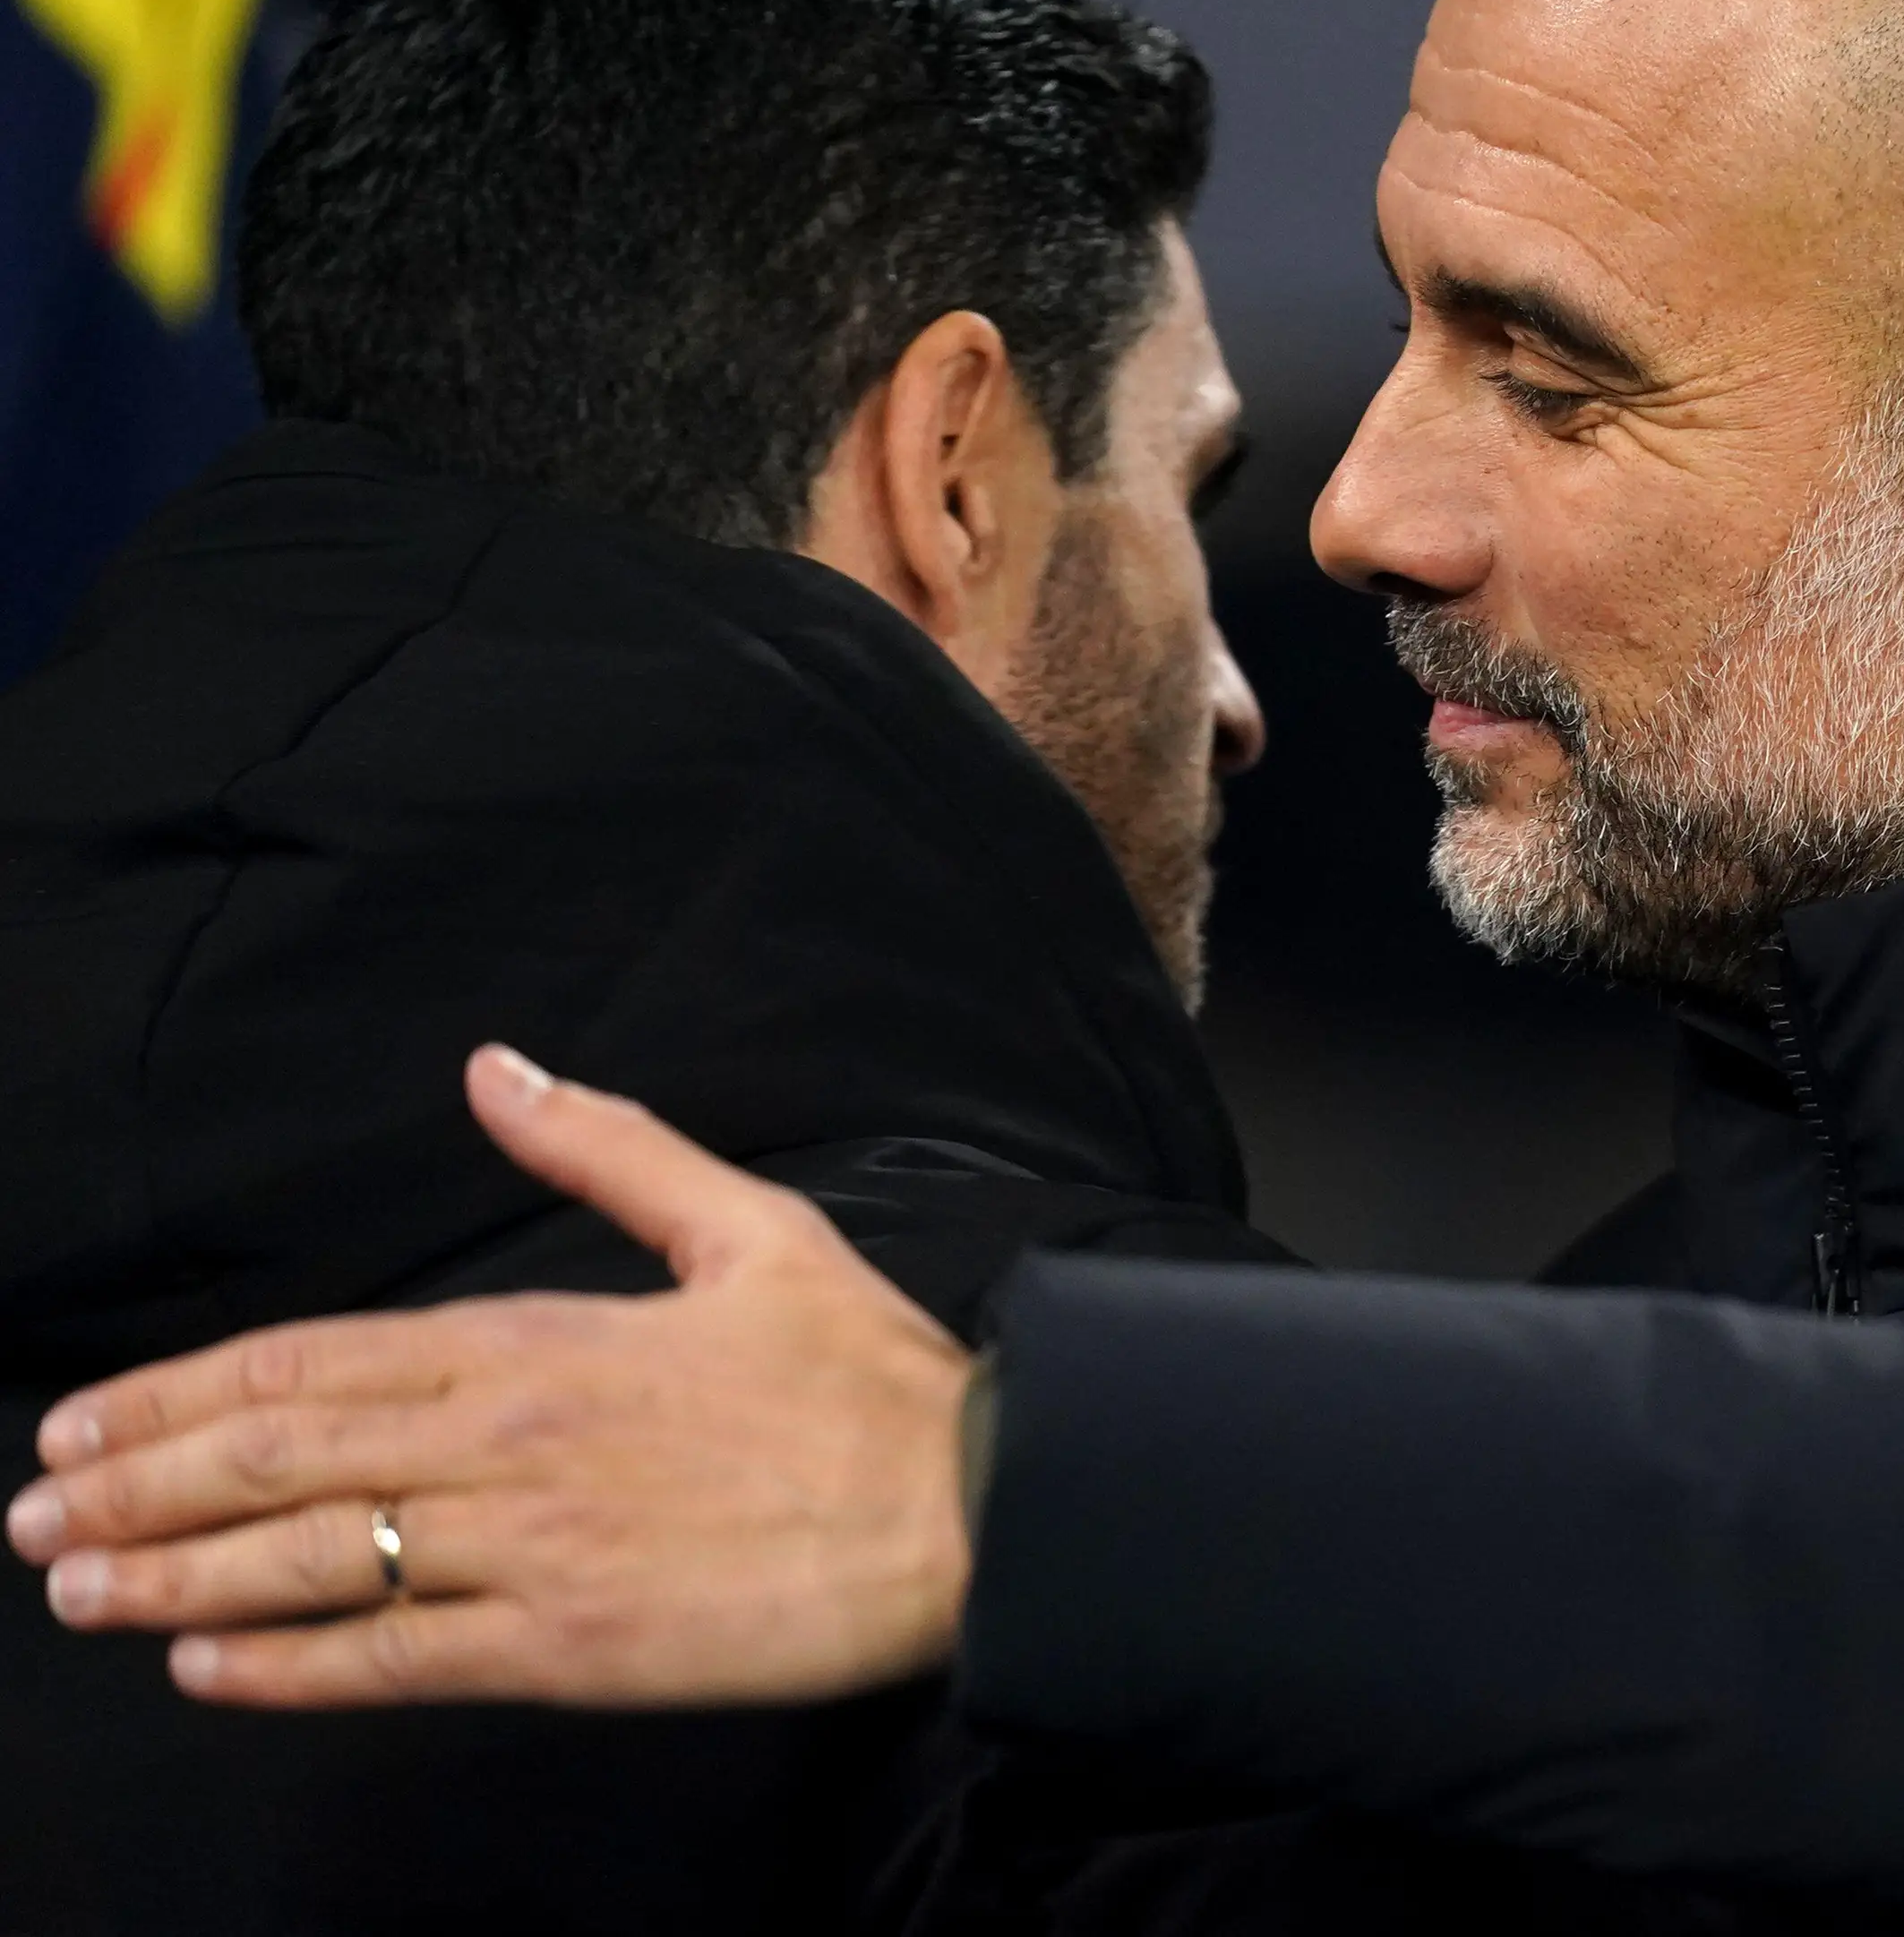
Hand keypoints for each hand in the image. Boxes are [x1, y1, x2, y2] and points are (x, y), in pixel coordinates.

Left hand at [6, 1047, 974, 1708]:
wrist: (971, 1510)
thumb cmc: (869, 1379)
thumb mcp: (753, 1232)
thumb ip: (612, 1150)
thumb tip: (498, 1069)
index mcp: (547, 1339)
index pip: (322, 1362)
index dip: (187, 1393)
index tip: (88, 1420)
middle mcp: (515, 1443)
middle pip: (286, 1458)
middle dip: (141, 1486)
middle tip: (34, 1515)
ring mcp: (535, 1551)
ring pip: (316, 1558)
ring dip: (177, 1578)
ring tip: (78, 1590)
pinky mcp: (569, 1649)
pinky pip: (397, 1659)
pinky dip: (289, 1667)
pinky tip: (210, 1673)